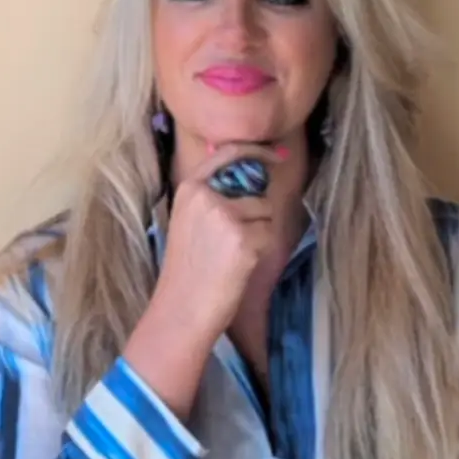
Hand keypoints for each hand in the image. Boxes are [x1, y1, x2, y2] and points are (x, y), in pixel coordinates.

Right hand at [150, 143, 283, 341]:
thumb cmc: (187, 269)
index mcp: (191, 188)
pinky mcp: (244, 240)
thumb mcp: (189, 221)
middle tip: (234, 241)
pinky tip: (239, 265)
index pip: (228, 153)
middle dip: (255, 212)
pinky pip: (268, 235)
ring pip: (265, 212)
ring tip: (232, 255)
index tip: (276, 154)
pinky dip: (260, 251)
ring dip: (259, 233)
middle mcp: (207, 196)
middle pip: (255, 189)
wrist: (181, 307)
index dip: (256, 151)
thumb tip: (245, 169)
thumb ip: (211, 195)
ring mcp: (226, 217)